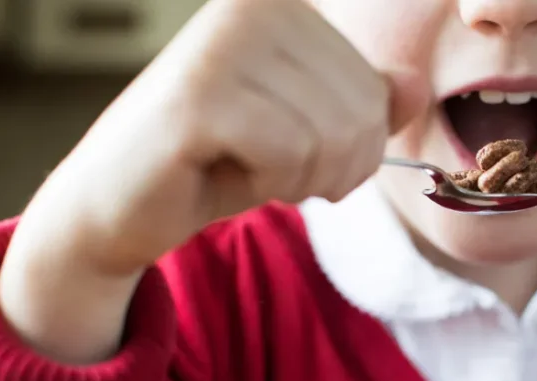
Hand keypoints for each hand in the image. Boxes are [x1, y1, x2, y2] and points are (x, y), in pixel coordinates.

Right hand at [0, 0, 425, 361]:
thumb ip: (364, 104)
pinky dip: (266, 184)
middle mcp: (252, 7)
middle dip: (332, 167)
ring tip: (248, 168)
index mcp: (282, 8)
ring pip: (328, 134)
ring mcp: (221, 45)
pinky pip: (287, 154)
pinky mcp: (197, 96)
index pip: (376, 89)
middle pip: (360, 112)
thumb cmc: (217, 163)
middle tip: (277, 174)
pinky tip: (222, 171)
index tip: (302, 156)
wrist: (121, 205)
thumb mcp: (307, 132)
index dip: (355, 147)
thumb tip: (416, 85)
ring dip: (296, 178)